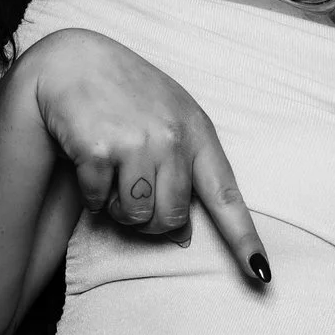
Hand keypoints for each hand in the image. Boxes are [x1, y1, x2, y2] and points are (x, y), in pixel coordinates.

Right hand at [21, 30, 270, 282]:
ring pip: (137, 216)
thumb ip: (182, 169)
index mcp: (197, 132)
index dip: (244, 239)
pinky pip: (100, 203)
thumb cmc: (126, 92)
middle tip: (134, 195)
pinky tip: (89, 164)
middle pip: (173, 218)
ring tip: (113, 177)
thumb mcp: (168, 118)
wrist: (73, 60)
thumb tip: (181, 234)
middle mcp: (172, 138)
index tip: (261, 274)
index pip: (226, 196)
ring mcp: (137, 144)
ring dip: (120, 210)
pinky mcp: (100, 151)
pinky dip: (93, 197)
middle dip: (152, 222)